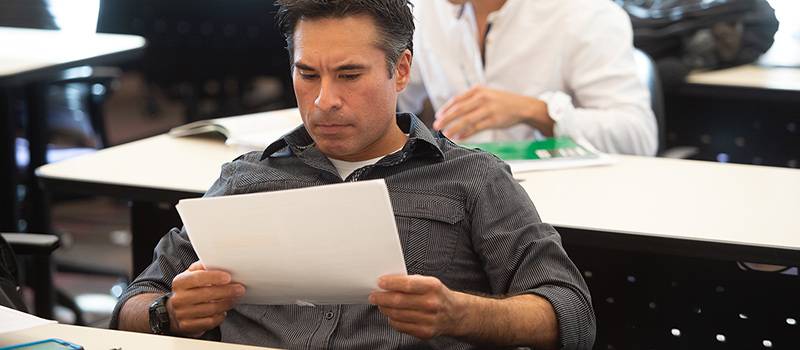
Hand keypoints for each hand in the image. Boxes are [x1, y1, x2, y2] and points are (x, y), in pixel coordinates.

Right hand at [167, 261, 245, 336]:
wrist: (173, 312)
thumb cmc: (188, 290)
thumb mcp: (190, 275)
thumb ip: (202, 267)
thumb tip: (216, 260)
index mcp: (180, 282)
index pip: (198, 278)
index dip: (214, 277)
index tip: (228, 277)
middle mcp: (179, 298)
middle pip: (207, 294)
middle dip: (227, 291)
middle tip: (240, 289)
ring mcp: (182, 313)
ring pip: (210, 309)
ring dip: (226, 303)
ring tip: (235, 298)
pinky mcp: (187, 326)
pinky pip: (209, 321)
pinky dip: (220, 316)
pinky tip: (224, 310)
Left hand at [369, 275, 465, 338]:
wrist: (455, 314)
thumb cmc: (438, 295)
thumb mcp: (429, 282)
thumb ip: (410, 282)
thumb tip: (387, 283)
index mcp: (433, 287)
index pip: (407, 285)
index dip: (391, 283)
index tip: (379, 282)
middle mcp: (432, 304)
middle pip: (399, 301)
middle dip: (382, 298)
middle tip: (373, 296)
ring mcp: (429, 320)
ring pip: (397, 315)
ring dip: (385, 309)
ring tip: (381, 304)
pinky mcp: (425, 332)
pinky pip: (400, 326)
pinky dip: (392, 320)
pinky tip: (391, 314)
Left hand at [433, 86, 551, 139]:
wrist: (522, 106)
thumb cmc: (502, 102)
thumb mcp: (486, 94)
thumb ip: (471, 100)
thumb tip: (452, 111)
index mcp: (478, 90)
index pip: (457, 100)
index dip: (446, 109)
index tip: (438, 116)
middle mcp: (482, 98)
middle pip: (459, 110)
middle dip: (446, 119)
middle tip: (436, 126)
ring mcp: (488, 110)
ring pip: (466, 120)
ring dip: (454, 128)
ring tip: (445, 134)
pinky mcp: (493, 121)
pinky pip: (476, 128)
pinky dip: (466, 133)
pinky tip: (459, 137)